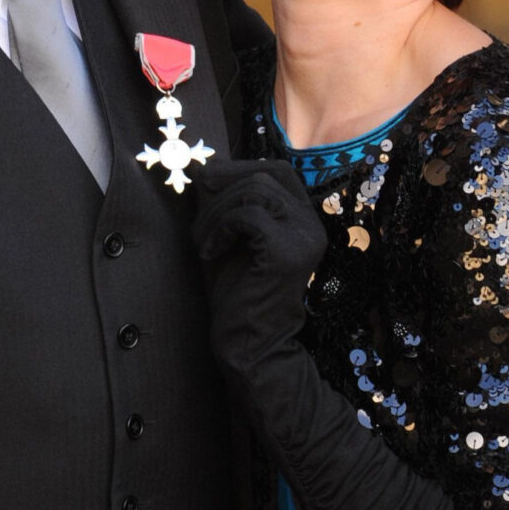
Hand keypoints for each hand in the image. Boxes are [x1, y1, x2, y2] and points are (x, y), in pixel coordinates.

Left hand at [191, 158, 325, 372]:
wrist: (248, 343)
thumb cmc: (236, 292)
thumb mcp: (228, 237)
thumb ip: (224, 205)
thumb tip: (204, 168)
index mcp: (303, 220)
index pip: (279, 171)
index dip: (241, 166)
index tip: (206, 176)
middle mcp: (311, 225)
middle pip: (267, 174)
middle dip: (225, 181)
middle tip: (196, 197)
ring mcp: (304, 238)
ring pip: (256, 191)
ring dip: (217, 210)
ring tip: (201, 238)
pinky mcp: (287, 254)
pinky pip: (248, 216)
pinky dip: (220, 228)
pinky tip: (209, 252)